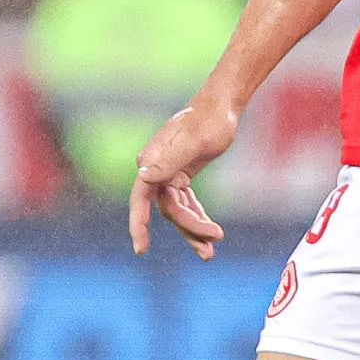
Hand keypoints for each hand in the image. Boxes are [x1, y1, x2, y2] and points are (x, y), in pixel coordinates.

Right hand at [128, 97, 238, 259]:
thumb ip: (168, 160)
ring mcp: (168, 175)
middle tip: (216, 237)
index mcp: (151, 162)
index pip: (140, 199)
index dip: (138, 225)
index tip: (141, 249)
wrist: (220, 106)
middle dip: (189, 227)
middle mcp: (155, 170)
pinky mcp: (181, 176)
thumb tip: (143, 177)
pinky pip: (186, 204)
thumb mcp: (191, 141)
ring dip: (194, 230)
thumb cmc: (207, 120)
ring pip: (177, 211)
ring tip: (210, 253)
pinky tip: (210, 234)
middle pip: (168, 209)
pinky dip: (197, 218)